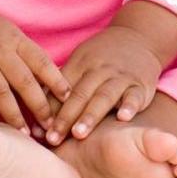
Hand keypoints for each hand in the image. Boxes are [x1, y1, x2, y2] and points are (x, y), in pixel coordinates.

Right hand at [0, 0, 69, 132]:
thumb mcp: (9, 34)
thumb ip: (26, 57)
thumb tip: (52, 83)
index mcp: (16, 40)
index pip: (42, 62)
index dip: (57, 81)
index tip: (70, 100)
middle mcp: (0, 49)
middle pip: (25, 80)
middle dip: (40, 106)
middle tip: (51, 129)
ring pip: (0, 89)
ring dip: (14, 113)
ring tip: (25, 134)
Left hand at [45, 25, 164, 145]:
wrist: (138, 38)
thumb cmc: (101, 59)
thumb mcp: (79, 64)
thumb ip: (60, 90)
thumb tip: (36, 120)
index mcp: (80, 65)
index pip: (61, 89)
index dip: (48, 110)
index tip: (37, 131)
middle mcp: (99, 70)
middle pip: (80, 94)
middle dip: (65, 117)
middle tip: (52, 139)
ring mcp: (120, 77)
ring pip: (104, 96)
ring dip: (91, 115)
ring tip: (79, 134)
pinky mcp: (140, 85)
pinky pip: (134, 95)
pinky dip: (129, 106)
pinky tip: (123, 118)